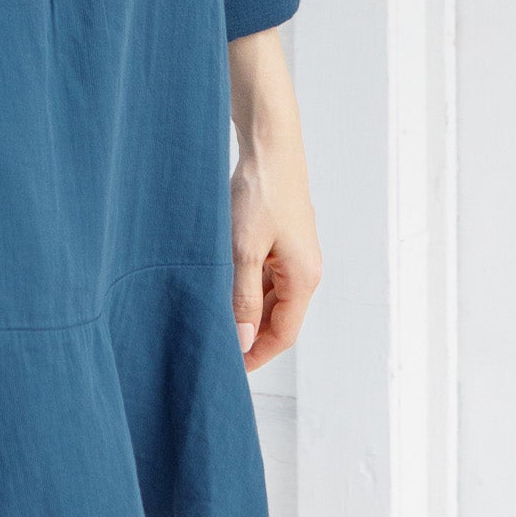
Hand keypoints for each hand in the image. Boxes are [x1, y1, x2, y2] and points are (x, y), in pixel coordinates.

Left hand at [226, 25, 320, 369]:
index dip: (257, 355)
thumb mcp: (243, 249)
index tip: (229, 370)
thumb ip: (242, 297)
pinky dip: (245, 286)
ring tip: (211, 318)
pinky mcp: (281, 237)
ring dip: (245, 310)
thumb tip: (242, 341)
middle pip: (278, 318)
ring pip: (270, 296)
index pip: (283, 333)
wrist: (269, 145)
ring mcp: (294, 252)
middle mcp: (304, 269)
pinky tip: (220, 284)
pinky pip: (265, 274)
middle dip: (249, 335)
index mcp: (303, 278)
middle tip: (214, 346)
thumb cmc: (259, 193)